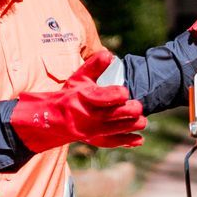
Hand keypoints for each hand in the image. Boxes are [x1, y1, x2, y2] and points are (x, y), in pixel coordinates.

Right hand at [10, 49, 146, 151]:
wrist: (53, 119)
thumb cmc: (70, 95)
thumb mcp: (79, 78)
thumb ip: (95, 66)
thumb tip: (109, 54)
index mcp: (84, 97)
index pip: (101, 97)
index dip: (116, 94)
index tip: (125, 91)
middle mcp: (88, 115)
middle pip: (112, 114)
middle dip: (129, 110)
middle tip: (138, 106)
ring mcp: (91, 129)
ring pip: (115, 129)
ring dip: (132, 125)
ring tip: (143, 121)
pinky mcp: (94, 139)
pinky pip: (112, 142)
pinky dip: (126, 141)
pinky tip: (140, 139)